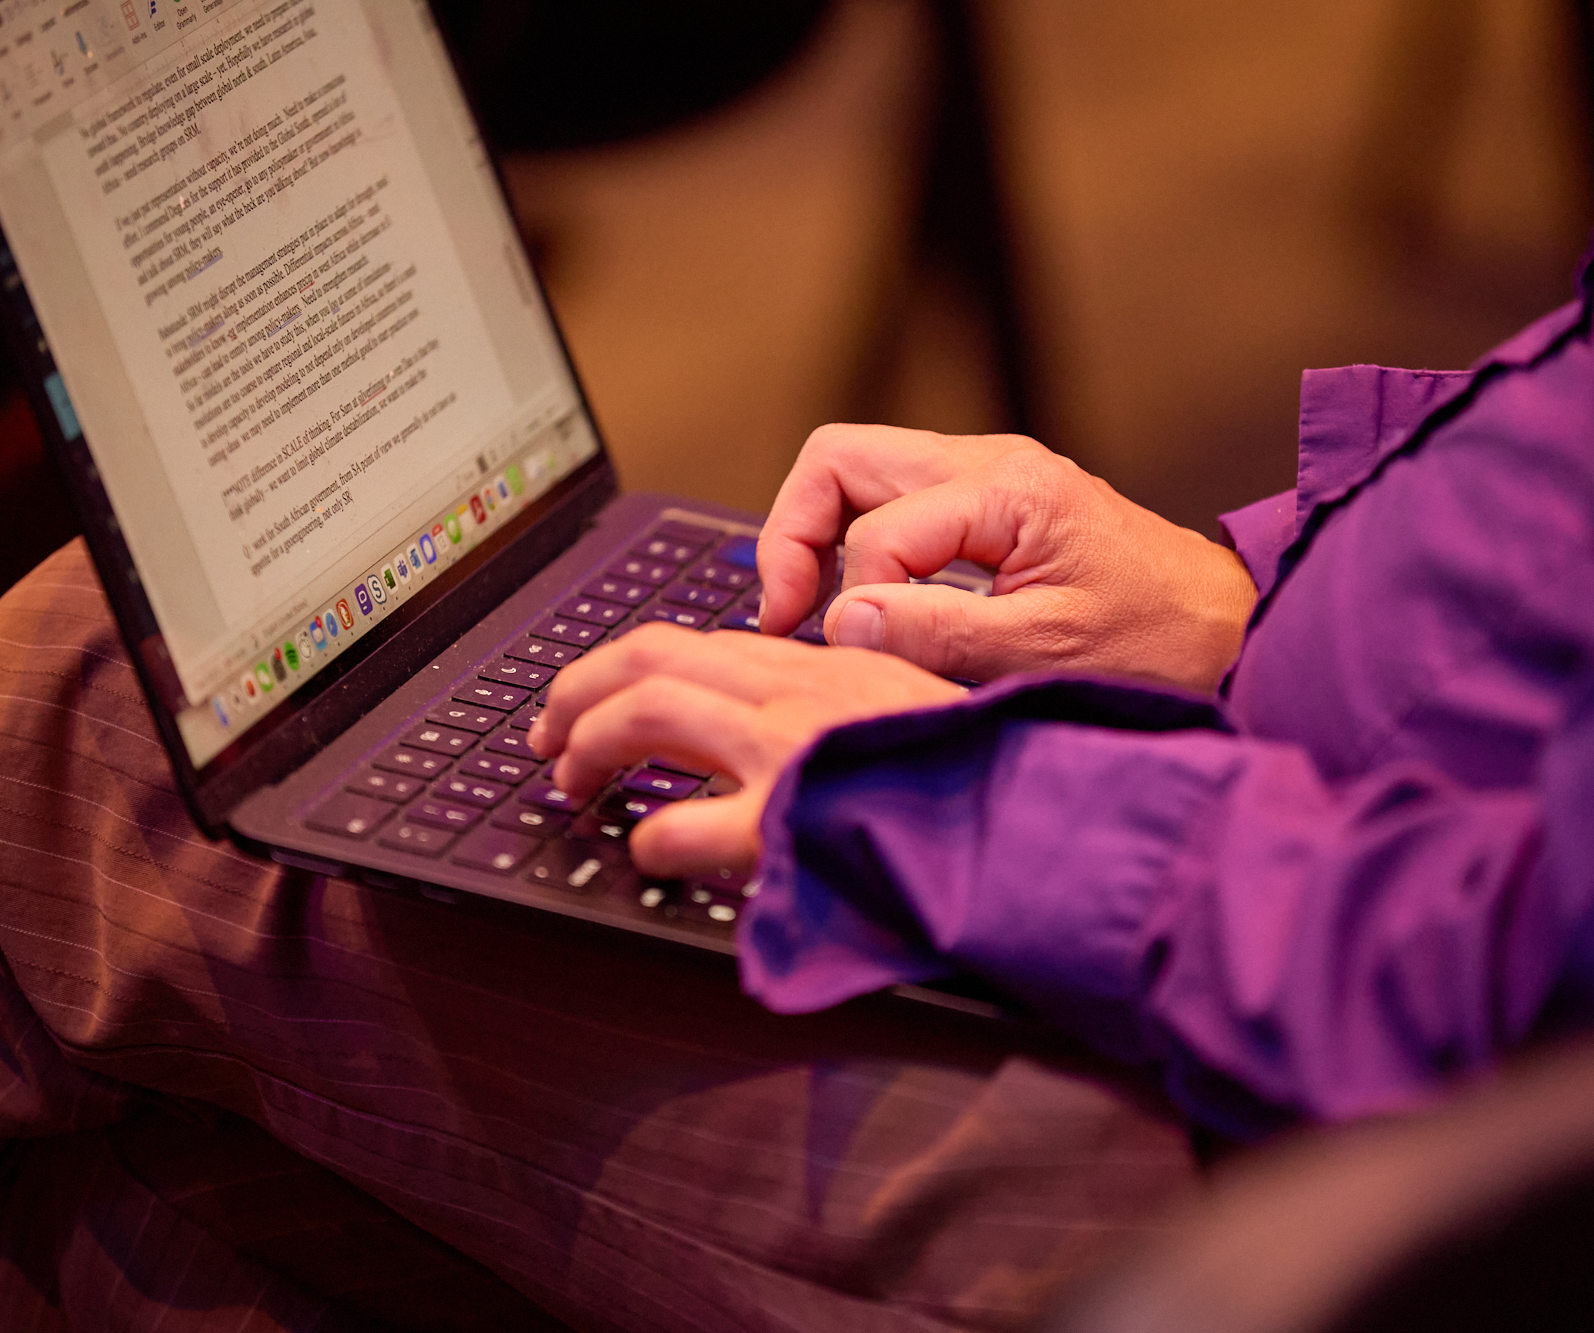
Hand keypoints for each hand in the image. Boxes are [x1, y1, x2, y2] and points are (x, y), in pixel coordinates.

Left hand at [526, 623, 964, 874]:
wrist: (1045, 812)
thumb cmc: (990, 775)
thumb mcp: (914, 715)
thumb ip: (845, 711)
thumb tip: (777, 738)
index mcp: (829, 663)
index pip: (703, 641)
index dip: (630, 665)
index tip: (601, 696)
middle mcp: (801, 690)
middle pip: (652, 656)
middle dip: (579, 688)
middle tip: (548, 733)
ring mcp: (793, 747)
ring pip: (647, 712)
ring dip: (588, 742)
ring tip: (568, 781)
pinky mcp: (795, 817)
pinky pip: (687, 824)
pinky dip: (652, 838)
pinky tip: (649, 852)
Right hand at [757, 424, 1256, 690]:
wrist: (1231, 629)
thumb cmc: (1159, 643)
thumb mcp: (1043, 652)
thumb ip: (936, 633)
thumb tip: (841, 620)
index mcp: (1005, 489)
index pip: (874, 528)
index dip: (846, 596)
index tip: (840, 653)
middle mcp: (989, 464)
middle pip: (840, 460)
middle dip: (795, 534)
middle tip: (784, 613)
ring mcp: (989, 479)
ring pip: (860, 474)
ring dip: (823, 539)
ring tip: (817, 612)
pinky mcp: (993, 507)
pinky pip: (897, 503)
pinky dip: (862, 547)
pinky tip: (867, 606)